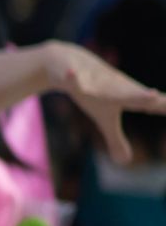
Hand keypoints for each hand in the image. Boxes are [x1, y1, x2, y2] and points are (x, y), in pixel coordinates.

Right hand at [46, 43, 165, 164]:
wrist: (69, 62)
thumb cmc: (92, 91)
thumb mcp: (103, 118)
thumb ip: (116, 139)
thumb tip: (125, 162)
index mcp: (127, 97)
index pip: (152, 105)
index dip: (163, 107)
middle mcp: (115, 88)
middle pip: (134, 95)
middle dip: (146, 98)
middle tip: (156, 97)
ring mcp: (94, 80)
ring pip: (105, 87)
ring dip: (118, 90)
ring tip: (146, 93)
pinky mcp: (74, 75)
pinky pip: (72, 78)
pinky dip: (72, 77)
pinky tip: (69, 75)